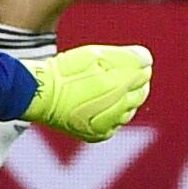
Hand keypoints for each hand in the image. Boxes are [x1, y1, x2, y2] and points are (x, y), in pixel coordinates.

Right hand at [23, 44, 152, 141]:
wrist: (40, 95)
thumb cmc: (66, 71)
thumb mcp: (94, 54)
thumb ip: (125, 56)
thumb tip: (146, 59)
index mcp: (117, 84)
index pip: (143, 73)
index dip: (139, 64)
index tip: (134, 58)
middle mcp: (116, 108)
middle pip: (140, 93)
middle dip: (136, 81)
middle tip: (126, 72)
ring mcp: (108, 124)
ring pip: (130, 110)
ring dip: (127, 98)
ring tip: (113, 87)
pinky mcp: (98, 135)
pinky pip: (116, 125)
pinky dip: (115, 114)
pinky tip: (106, 104)